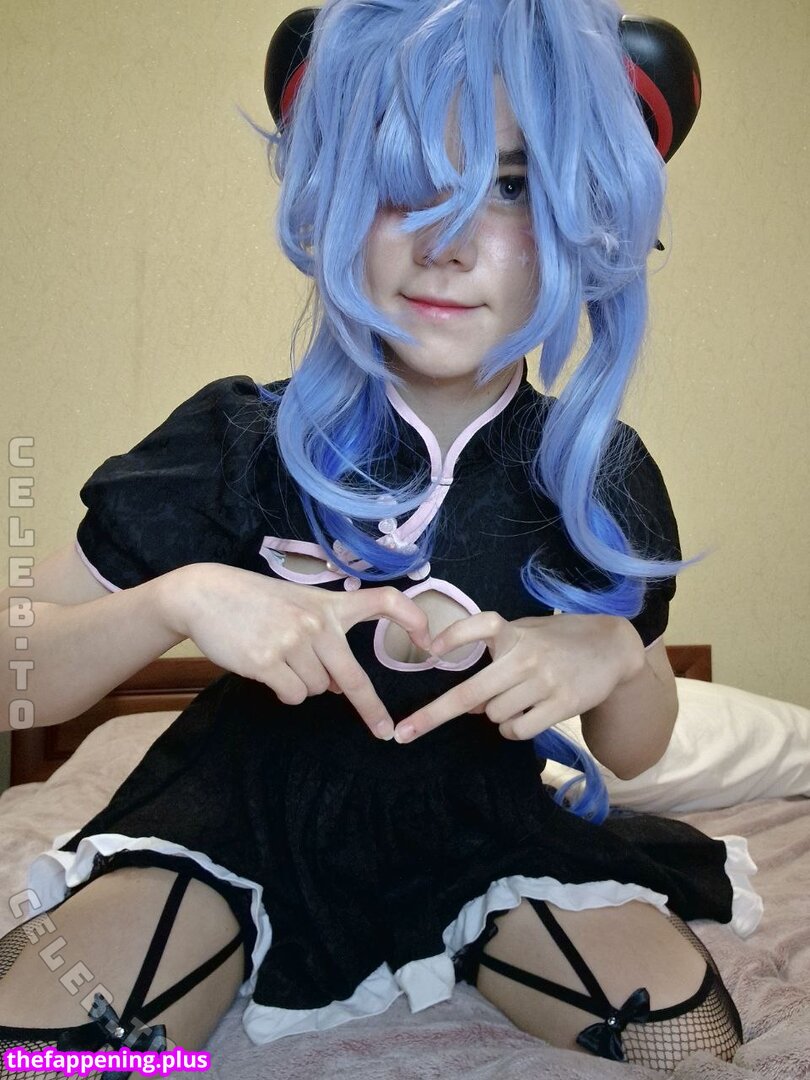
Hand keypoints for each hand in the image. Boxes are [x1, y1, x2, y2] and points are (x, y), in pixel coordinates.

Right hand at [164, 563, 431, 739]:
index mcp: (329, 605)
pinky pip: (292, 696)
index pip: (383, 602)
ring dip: (302, 685)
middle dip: (371, 709)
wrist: (205, 595)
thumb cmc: (253, 602)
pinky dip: (283, 691)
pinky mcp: (268, 661)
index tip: (429, 641)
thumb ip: (324, 638)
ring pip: (316, 690)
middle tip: (384, 732)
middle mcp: (317, 623)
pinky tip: (266, 668)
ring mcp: (293, 642)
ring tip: (278, 658)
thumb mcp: (297, 606)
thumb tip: (339, 686)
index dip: (411, 619)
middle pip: (351, 677)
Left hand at [393, 613, 644, 742]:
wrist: (611, 648)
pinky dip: (514, 728)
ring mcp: (545, 682)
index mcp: (514, 632)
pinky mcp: (562, 704)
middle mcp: (527, 656)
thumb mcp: (526, 632)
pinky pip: (519, 729)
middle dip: (433, 715)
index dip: (456, 636)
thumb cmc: (557, 641)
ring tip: (517, 699)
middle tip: (405, 733)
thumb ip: (497, 656)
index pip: (482, 626)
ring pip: (495, 715)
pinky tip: (527, 714)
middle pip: (471, 692)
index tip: (431, 650)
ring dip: (496, 714)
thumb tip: (471, 703)